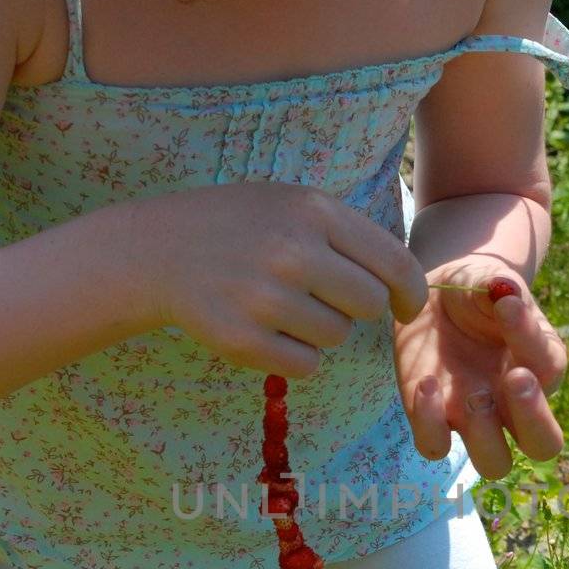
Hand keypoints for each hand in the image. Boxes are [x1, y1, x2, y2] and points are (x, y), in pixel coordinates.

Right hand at [136, 183, 429, 375]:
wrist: (158, 250)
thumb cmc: (239, 226)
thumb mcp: (292, 204)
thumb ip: (348, 235)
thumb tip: (406, 282)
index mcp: (312, 211)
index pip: (394, 263)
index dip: (410, 292)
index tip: (405, 306)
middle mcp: (292, 252)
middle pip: (369, 304)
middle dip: (355, 307)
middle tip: (321, 296)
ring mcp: (265, 298)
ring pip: (337, 336)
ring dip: (321, 329)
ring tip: (284, 305)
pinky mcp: (242, 340)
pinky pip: (306, 365)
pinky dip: (295, 355)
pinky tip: (268, 329)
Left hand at [393, 262, 567, 479]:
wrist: (436, 297)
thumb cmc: (475, 292)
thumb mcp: (488, 281)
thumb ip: (499, 289)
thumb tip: (506, 293)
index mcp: (540, 366)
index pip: (550, 369)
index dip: (530, 340)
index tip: (506, 306)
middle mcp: (513, 403)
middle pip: (544, 445)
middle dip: (534, 420)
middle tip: (514, 379)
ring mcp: (474, 418)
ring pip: (494, 464)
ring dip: (485, 438)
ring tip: (472, 397)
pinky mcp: (434, 419)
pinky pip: (435, 445)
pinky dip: (430, 424)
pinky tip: (426, 385)